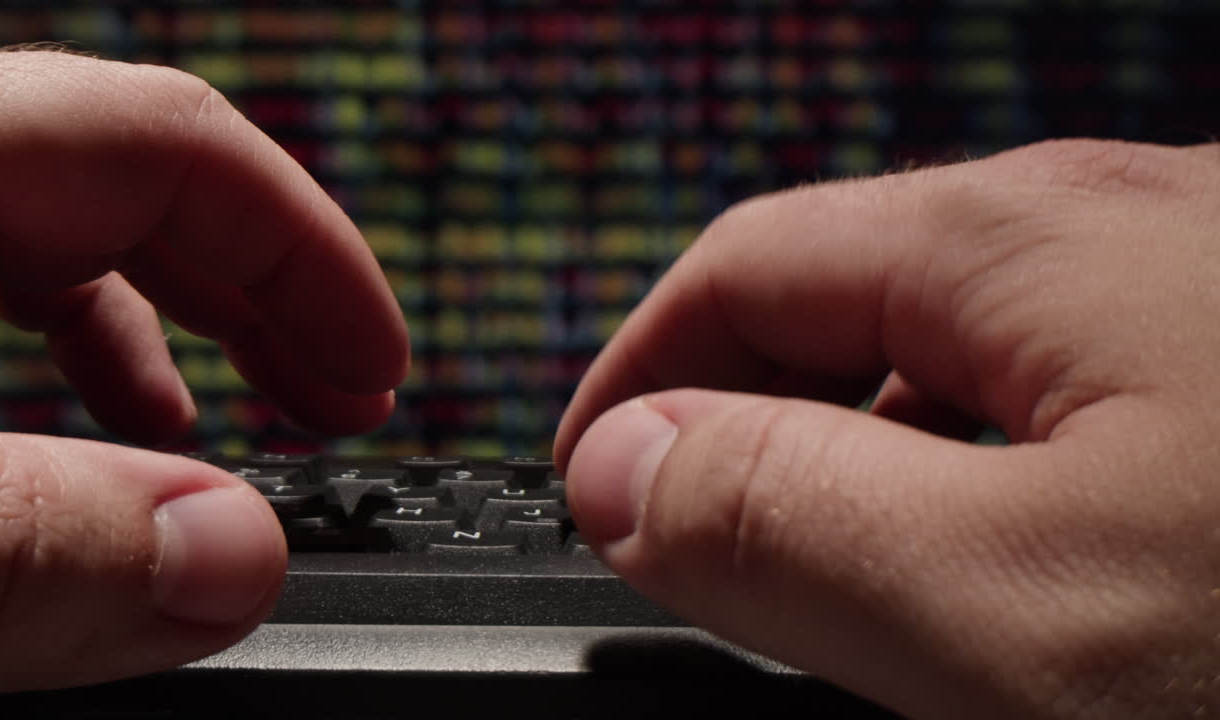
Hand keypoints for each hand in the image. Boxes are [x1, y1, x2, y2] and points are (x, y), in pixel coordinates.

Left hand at [0, 51, 406, 690]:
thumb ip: (21, 548)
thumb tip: (231, 559)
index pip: (164, 142)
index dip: (308, 252)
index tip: (381, 370)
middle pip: (117, 188)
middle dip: (255, 301)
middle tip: (345, 405)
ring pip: (26, 245)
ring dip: (150, 344)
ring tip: (220, 436)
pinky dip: (30, 387)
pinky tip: (54, 471)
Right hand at [556, 139, 1219, 717]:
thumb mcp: (1019, 604)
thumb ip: (787, 519)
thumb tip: (619, 464)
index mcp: (1038, 238)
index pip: (746, 269)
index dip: (638, 381)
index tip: (585, 487)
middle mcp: (1136, 226)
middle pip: (856, 300)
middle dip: (749, 415)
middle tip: (695, 552)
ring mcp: (1210, 296)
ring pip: (971, 356)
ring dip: (875, 456)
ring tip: (842, 575)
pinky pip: (1080, 400)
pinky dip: (995, 476)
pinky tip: (1019, 561)